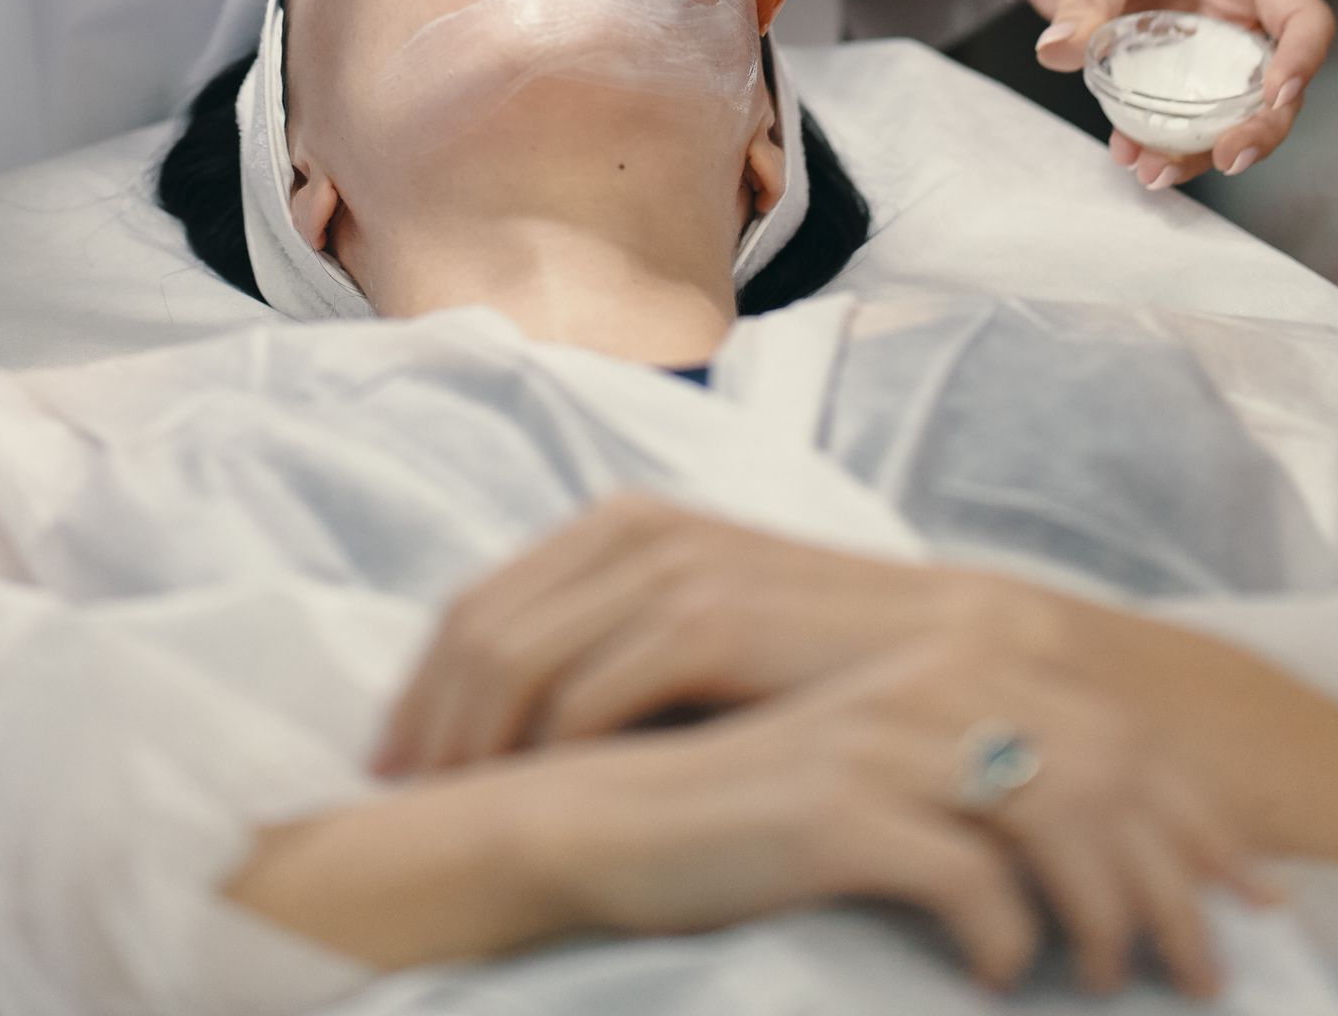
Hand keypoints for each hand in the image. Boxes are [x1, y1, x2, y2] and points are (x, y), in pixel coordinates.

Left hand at [378, 493, 1069, 775]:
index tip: (387, 766)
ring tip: (443, 812)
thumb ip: (613, 649)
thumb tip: (507, 723)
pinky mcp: (712, 617)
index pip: (479, 601)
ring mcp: (673, 567)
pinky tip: (532, 800)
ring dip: (467, 738)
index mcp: (620, 525)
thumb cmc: (816, 666)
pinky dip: (544, 746)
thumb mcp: (699, 636)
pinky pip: (592, 687)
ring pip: (517, 652)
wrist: (950, 659)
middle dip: (425, 717)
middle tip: (389, 800)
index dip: (421, 685)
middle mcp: (634, 530)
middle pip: (479, 624)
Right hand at [534, 629, 1265, 998]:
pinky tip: (1001, 979)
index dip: (1195, 812)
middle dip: (1181, 877)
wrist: (602, 821)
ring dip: (1109, 913)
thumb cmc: (741, 815)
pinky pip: (970, 880)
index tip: (1255, 894)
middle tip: (1217, 971)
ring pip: (1057, 818)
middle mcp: (923, 681)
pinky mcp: (839, 809)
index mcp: (940, 662)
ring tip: (1118, 981)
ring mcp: (882, 738)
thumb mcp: (869, 778)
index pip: (1113, 726)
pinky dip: (1008, 940)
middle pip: (1107, 770)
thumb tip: (1077, 854)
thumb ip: (963, 781)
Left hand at [980, 0, 1334, 185]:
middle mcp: (1231, 5)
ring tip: (1154, 170)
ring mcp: (1198, 39)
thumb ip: (1083, 0)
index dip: (1301, 60)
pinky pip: (1175, 111)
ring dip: (1200, 146)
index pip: (1302, 16)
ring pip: (1227, 108)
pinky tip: (1128, 153)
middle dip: (1258, 126)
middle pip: (1274, 79)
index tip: (1272, 97)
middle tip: (1223, 158)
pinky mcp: (1160, 63)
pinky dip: (1159, 138)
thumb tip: (1063, 51)